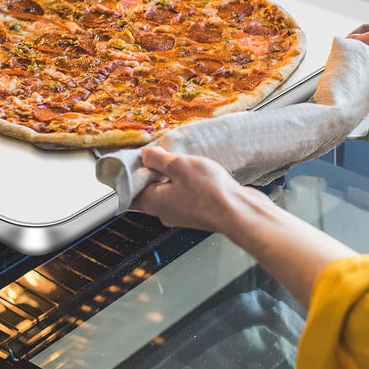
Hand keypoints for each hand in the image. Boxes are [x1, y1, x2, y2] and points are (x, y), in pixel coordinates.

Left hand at [131, 147, 260, 231]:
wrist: (238, 212)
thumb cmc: (209, 192)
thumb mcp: (179, 165)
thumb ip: (158, 159)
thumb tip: (146, 155)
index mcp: (153, 202)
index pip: (129, 190)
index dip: (131, 174)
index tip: (136, 158)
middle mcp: (164, 212)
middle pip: (149, 190)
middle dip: (153, 172)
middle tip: (162, 155)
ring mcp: (181, 214)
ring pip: (169, 191)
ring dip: (172, 177)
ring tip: (183, 161)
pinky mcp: (198, 213)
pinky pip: (185, 195)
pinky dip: (187, 183)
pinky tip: (198, 172)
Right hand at [350, 30, 368, 110]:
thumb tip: (356, 38)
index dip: (357, 47)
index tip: (345, 44)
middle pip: (363, 65)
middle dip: (353, 60)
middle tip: (342, 54)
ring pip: (362, 79)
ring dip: (354, 73)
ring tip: (344, 64)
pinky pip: (365, 94)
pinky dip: (357, 87)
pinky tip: (353, 78)